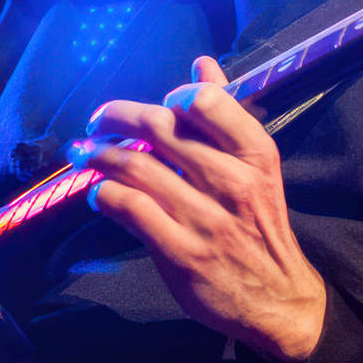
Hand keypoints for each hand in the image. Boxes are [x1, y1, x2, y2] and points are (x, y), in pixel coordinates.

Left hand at [79, 57, 327, 362]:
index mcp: (254, 154)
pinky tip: (97, 194)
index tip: (154, 107)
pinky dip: (104, 195)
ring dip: (98, 155)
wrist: (278, 300)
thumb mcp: (256, 166)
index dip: (172, 95)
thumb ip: (227, 114)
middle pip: (158, 128)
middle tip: (97, 121)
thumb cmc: (259, 224)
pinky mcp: (182, 254)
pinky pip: (130, 210)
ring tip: (83, 153)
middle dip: (115, 117)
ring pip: (136, 168)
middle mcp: (232, 181)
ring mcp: (205, 219)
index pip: (206, 101)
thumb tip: (202, 63)